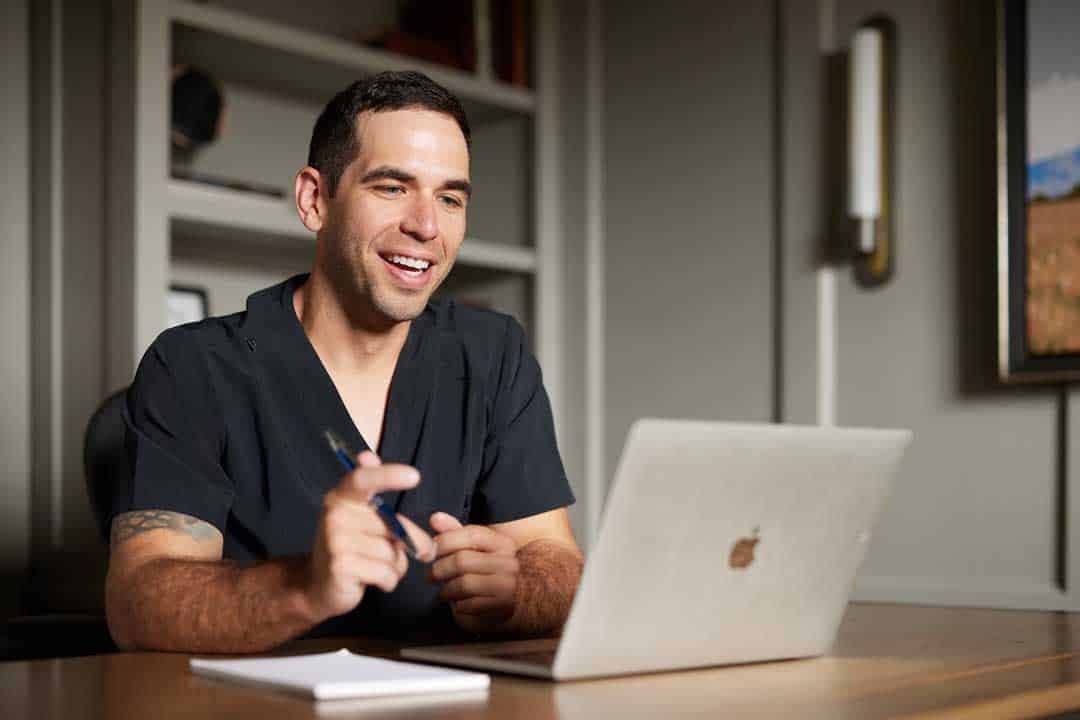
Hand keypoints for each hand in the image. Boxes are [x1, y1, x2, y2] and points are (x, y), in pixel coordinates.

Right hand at [305, 451, 434, 621]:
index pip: (363, 479)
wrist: (317, 586)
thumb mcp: (358, 516)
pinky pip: (386, 573)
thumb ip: (373, 490)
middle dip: (412, 541)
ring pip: (392, 552)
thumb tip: (368, 454)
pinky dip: (389, 581)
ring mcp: (336, 541)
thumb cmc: (347, 549)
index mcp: (341, 498)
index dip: (388, 475)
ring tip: (379, 567)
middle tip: (415, 551)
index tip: (415, 476)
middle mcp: (336, 515)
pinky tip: (375, 581)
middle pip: (394, 524)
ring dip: (396, 566)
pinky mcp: (341, 567)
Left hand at [428, 512, 519, 632]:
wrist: (514, 601)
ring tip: (443, 592)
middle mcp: (509, 562)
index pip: (472, 534)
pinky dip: (458, 606)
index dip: (446, 540)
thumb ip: (454, 533)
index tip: (431, 549)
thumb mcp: (474, 549)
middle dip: (439, 569)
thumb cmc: (487, 573)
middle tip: (431, 576)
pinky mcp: (503, 607)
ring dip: (446, 590)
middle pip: (462, 560)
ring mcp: (508, 586)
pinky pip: (469, 605)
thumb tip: (435, 518)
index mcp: (503, 543)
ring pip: (464, 584)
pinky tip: (459, 603)